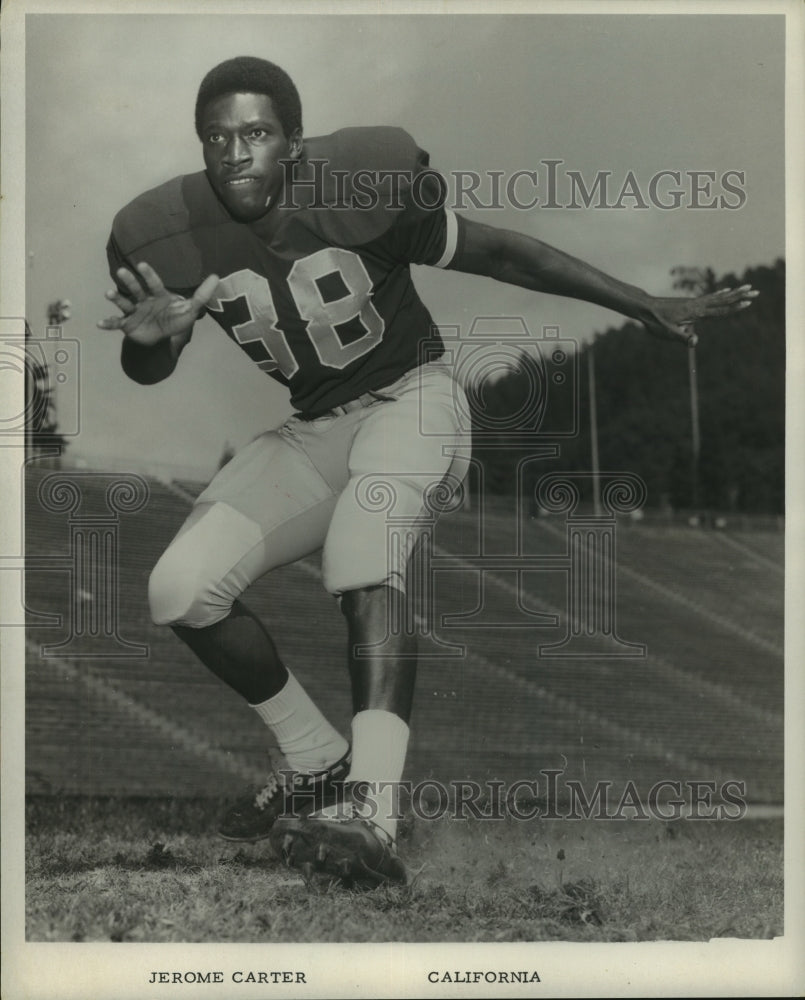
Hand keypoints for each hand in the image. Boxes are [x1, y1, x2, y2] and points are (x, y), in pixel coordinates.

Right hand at [97, 262, 219, 345]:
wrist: (163, 338)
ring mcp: (134, 311)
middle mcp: (144, 300)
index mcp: (158, 295)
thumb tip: (216, 276)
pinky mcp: (128, 325)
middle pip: (136, 289)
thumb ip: (202, 295)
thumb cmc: (175, 319)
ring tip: (107, 294)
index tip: (141, 265)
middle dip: (129, 281)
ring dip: (116, 298)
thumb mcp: (191, 309)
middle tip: (121, 272)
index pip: (154, 283)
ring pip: (124, 303)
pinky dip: (108, 323)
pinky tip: (99, 324)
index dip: (148, 275)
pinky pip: (117, 323)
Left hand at [640, 285, 758, 346]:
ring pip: (718, 297)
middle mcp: (697, 305)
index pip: (719, 310)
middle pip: (723, 300)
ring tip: (746, 287)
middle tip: (756, 290)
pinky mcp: (690, 302)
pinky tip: (725, 291)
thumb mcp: (667, 333)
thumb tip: (695, 343)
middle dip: (740, 296)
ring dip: (733, 293)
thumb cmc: (655, 322)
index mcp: (695, 312)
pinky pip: (709, 297)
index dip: (734, 307)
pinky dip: (719, 294)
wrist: (645, 307)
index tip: (748, 302)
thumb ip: (682, 338)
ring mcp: (694, 302)